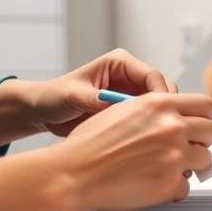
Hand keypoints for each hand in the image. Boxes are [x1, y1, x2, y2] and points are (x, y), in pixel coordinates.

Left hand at [0, 49, 177, 145]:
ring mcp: (131, 94)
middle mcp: (130, 76)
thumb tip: (109, 103)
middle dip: (167, 112)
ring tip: (158, 143)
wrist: (45, 112)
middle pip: (163, 92)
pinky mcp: (130, 111)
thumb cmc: (55, 97)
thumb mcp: (72, 96)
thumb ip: (92, 98)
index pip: (152, 77)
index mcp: (120, 63)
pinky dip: (152, 132)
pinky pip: (149, 120)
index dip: (162, 97)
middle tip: (165, 134)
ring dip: (161, 123)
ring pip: (160, 108)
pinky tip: (149, 147)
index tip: (163, 117)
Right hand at [53, 89, 211, 210]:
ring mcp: (173, 156)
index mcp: (159, 104)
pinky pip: (186, 187)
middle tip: (187, 148)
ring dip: (189, 165)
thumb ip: (154, 111)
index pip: (204, 105)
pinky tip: (153, 185)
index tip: (198, 126)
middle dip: (201, 141)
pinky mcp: (168, 185)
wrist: (73, 173)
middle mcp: (171, 127)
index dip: (203, 117)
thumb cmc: (89, 144)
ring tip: (165, 167)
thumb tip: (173, 117)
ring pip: (204, 160)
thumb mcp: (123, 110)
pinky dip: (173, 189)